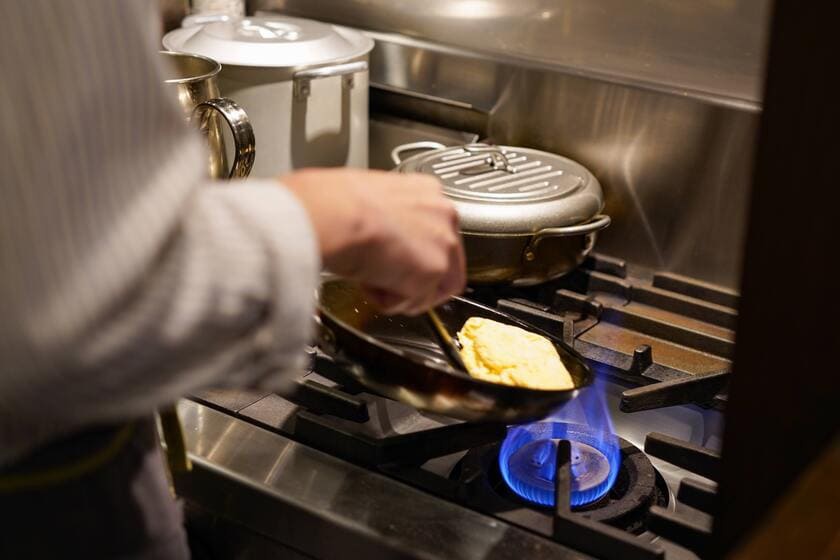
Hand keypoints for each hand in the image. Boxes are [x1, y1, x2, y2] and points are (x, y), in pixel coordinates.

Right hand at [283, 168, 465, 314]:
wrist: (336, 216)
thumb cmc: (335, 204)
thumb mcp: (367, 199)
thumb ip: (384, 217)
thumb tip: (374, 230)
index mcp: (426, 190)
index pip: (434, 230)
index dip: (413, 251)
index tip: (394, 258)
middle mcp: (444, 214)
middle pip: (445, 260)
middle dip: (415, 277)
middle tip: (384, 278)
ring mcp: (444, 244)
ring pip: (435, 285)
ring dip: (404, 292)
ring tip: (373, 279)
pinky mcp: (435, 271)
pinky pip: (416, 301)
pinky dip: (390, 301)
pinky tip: (369, 282)